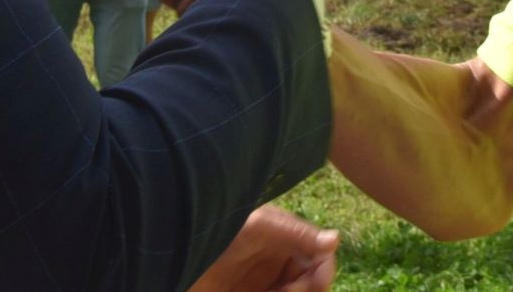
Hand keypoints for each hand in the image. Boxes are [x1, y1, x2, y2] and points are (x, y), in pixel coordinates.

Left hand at [188, 205, 337, 291]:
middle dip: (305, 290)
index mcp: (287, 237)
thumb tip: (335, 239)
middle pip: (313, 281)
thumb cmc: (219, 231)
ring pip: (297, 291)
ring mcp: (267, 282)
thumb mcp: (259, 227)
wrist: (177, 255)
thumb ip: (297, 233)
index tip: (309, 286)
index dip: (322, 274)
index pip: (321, 257)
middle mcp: (281, 260)